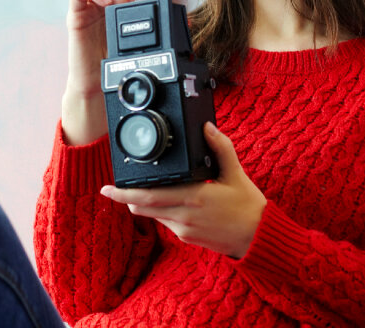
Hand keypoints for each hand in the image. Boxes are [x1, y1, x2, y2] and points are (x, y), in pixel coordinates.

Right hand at [61, 0, 168, 144]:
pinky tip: (104, 3)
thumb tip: (187, 23)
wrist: (94, 85)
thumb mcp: (142, 45)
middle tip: (143, 3)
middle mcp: (107, 1)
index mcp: (123, 3)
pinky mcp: (76, 14)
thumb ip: (160, 31)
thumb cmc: (115, 65)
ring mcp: (91, 6)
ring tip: (121, 5)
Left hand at [99, 122, 266, 257]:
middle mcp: (183, 215)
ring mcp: (183, 229)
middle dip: (126, 197)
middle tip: (113, 187)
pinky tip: (169, 200)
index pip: (147, 197)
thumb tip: (206, 127)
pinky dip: (161, 211)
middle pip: (142, 207)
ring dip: (145, 203)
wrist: (258, 238)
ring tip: (144, 189)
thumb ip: (220, 147)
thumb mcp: (235, 172)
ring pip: (152, 215)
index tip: (107, 188)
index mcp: (192, 196)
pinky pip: (165, 222)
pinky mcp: (186, 238)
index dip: (123, 193)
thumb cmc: (248, 205)